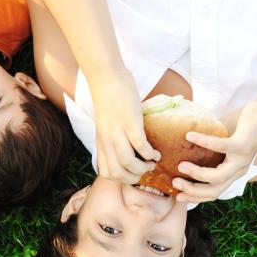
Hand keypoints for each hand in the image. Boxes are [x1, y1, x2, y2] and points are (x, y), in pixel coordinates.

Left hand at [90, 69, 160, 183]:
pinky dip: (150, 153)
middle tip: (145, 170)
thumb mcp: (105, 125)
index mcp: (101, 143)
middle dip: (134, 178)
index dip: (122, 179)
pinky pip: (140, 146)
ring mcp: (117, 132)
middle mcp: (106, 141)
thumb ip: (112, 140)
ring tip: (152, 162)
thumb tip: (128, 151)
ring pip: (128, 163)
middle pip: (117, 174)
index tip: (134, 173)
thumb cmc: (108, 99)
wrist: (106, 78)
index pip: (106, 173)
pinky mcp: (130, 123)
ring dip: (143, 168)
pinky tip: (156, 151)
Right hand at [173, 101, 256, 203]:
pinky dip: (204, 142)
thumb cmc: (242, 128)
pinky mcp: (243, 145)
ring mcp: (241, 160)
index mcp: (233, 173)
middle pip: (215, 190)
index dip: (195, 197)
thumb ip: (209, 151)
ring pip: (218, 177)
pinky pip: (221, 147)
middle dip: (193, 190)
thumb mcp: (224, 145)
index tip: (178, 195)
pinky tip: (190, 136)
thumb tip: (182, 147)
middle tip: (175, 182)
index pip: (214, 193)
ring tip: (181, 166)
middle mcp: (238, 170)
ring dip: (197, 174)